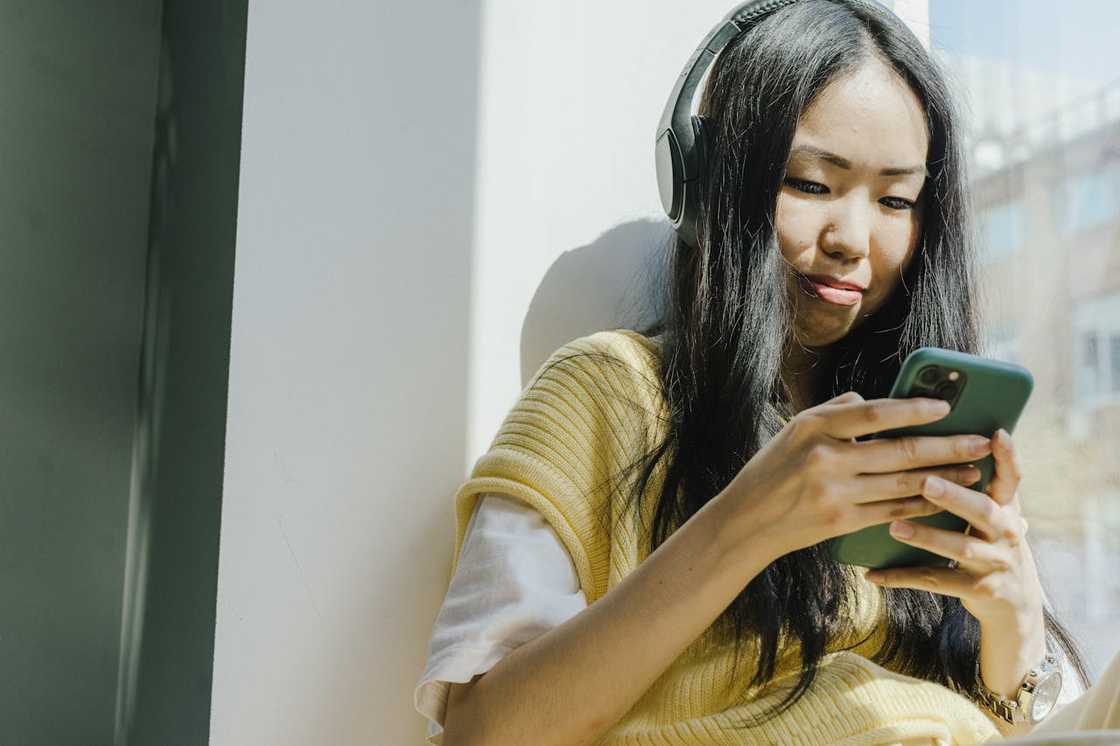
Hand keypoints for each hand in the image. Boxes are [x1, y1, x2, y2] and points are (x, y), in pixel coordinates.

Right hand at [716, 390, 993, 563]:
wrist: (747, 520)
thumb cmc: (774, 468)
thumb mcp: (795, 430)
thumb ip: (836, 413)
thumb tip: (875, 401)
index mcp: (814, 427)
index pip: (875, 413)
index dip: (914, 409)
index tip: (946, 407)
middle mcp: (825, 458)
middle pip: (900, 451)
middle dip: (947, 447)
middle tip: (982, 442)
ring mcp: (834, 493)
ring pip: (903, 483)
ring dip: (944, 478)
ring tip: (974, 472)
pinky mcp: (841, 522)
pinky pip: (892, 512)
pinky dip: (921, 505)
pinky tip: (943, 499)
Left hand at [863, 428, 1043, 632]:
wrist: (1016, 603)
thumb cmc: (992, 543)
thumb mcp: (995, 515)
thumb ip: (976, 487)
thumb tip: (939, 444)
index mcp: (1007, 508)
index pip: (1012, 479)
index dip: (1008, 457)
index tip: (997, 434)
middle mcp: (1006, 533)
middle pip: (981, 510)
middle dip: (953, 496)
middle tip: (925, 481)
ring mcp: (993, 563)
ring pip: (958, 548)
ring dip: (925, 536)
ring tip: (894, 526)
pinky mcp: (977, 590)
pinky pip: (933, 581)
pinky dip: (901, 577)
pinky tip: (873, 573)